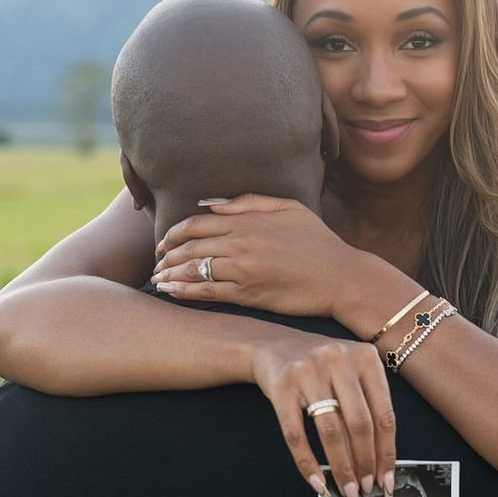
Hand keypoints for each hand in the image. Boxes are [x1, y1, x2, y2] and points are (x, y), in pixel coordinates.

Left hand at [150, 195, 355, 317]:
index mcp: (248, 220)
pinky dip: (183, 292)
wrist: (341, 277)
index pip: (197, 223)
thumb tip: (212, 203)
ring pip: (192, 269)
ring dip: (169, 274)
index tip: (164, 242)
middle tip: (155, 263)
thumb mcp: (289, 208)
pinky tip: (170, 292)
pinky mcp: (248, 295)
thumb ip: (249, 202)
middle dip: (166, 255)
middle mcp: (241, 243)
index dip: (174, 232)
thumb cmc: (318, 242)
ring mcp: (243, 270)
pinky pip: (206, 292)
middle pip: (189, 246)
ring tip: (157, 280)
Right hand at [250, 331, 397, 496]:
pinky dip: (307, 462)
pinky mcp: (281, 386)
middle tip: (365, 489)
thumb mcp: (351, 372)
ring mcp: (308, 372)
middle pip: (360, 424)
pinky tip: (316, 481)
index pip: (384, 414)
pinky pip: (296, 433)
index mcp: (365, 358)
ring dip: (341, 467)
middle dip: (365, 464)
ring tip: (346, 489)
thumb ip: (367, 404)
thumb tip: (378, 461)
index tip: (386, 479)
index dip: (386, 452)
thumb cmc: (320, 366)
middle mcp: (338, 360)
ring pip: (331, 431)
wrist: (273, 346)